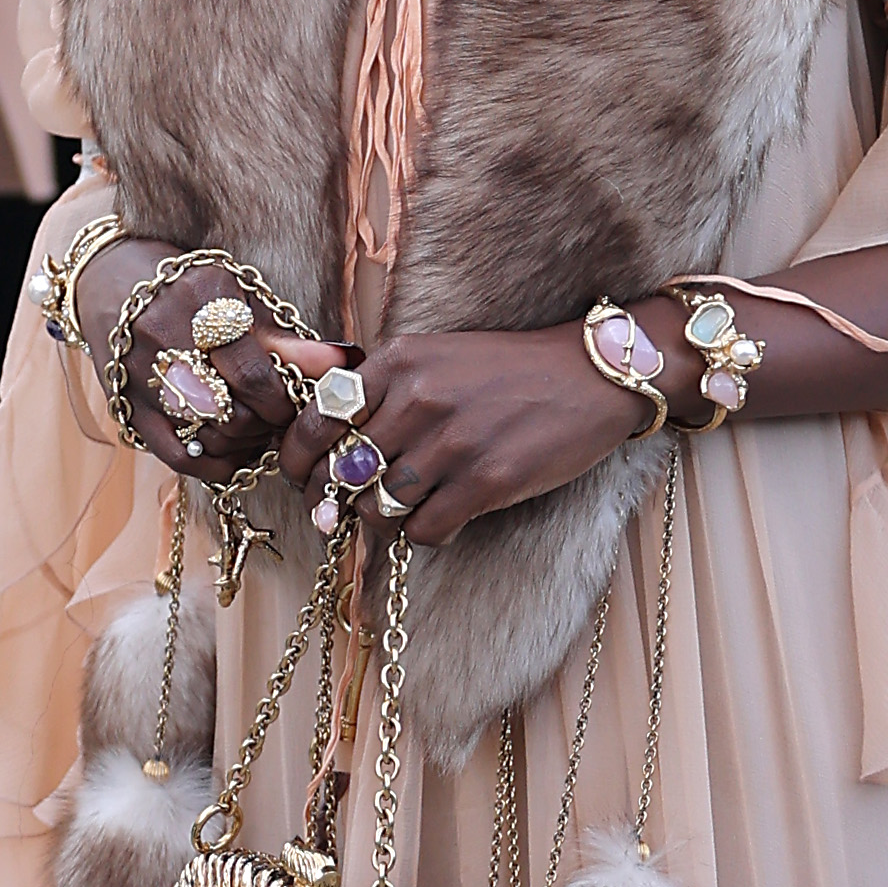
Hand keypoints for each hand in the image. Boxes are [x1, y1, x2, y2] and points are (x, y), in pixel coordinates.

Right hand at [74, 237, 321, 473]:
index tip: (297, 403)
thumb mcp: (236, 296)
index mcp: (199, 301)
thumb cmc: (185, 285)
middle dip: (269, 424)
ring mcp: (141, 379)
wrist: (110, 281)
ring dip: (247, 444)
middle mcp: (163, 340)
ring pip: (210, 439)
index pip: (255, 378)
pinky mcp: (129, 408)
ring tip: (260, 429)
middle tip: (281, 417)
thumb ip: (286, 338)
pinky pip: (180, 457)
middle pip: (234, 414)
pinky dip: (217, 464)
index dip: (286, 403)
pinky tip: (235, 451)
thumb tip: (341, 364)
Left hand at [280, 324, 633, 541]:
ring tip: (397, 510)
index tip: (301, 474)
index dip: (297, 456)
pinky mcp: (486, 482)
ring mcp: (452, 443)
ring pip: (378, 507)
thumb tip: (302, 397)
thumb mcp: (435, 354)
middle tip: (334, 510)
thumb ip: (374, 378)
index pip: (318, 419)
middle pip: (340, 471)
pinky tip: (443, 515)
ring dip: (380, 518)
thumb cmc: (506, 370)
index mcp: (399, 361)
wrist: (589, 376)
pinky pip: (423, 530)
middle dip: (329, 499)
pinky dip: (424, 532)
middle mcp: (419, 399)